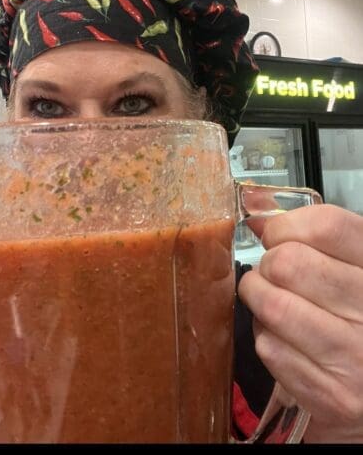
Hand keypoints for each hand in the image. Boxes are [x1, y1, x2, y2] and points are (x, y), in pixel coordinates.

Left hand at [238, 204, 362, 442]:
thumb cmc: (357, 318)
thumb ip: (313, 239)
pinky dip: (265, 336)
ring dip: (258, 297)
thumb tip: (257, 217)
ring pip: (272, 304)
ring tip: (270, 299)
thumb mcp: (350, 268)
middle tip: (274, 273)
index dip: (286, 226)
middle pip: (288, 263)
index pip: (326, 226)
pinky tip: (284, 336)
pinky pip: (269, 347)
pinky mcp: (332, 395)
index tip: (277, 236)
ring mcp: (356, 357)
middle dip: (267, 264)